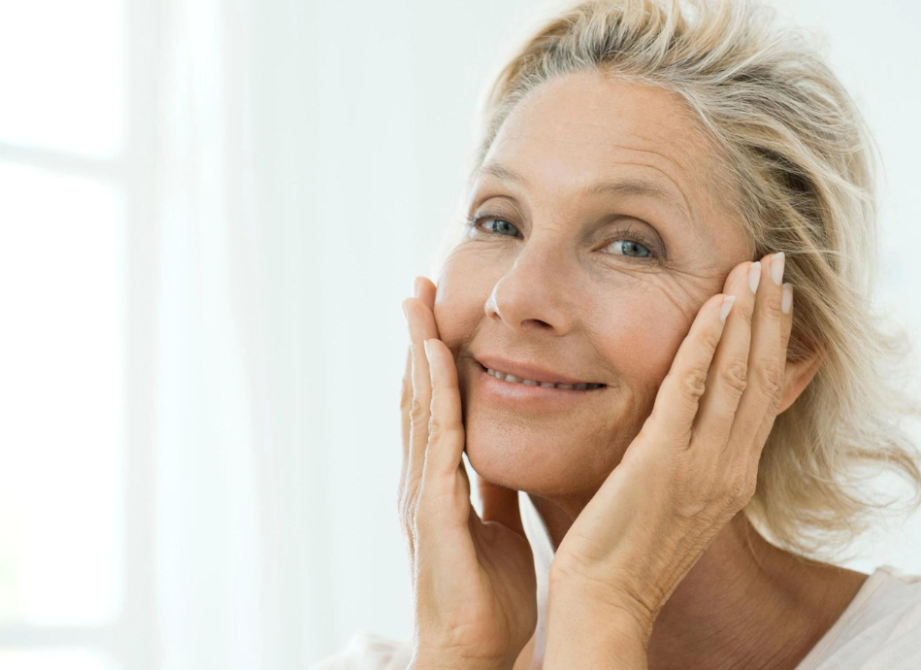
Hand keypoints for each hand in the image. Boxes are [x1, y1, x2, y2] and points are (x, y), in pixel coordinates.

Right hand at [399, 276, 537, 669]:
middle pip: (416, 394)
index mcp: (439, 484)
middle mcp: (422, 480)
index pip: (433, 408)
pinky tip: (437, 357)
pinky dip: (436, 393)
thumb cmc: (487, 599)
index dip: (432, 360)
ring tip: (417, 302)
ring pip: (419, 404)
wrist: (474, 652)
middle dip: (417, 339)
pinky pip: (438, 438)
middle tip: (417, 288)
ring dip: (418, 350)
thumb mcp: (497, 526)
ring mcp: (422, 491)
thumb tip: (503, 452)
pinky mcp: (435, 506)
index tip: (436, 314)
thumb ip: (494, 489)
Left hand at [547, 253, 794, 642]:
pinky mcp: (662, 461)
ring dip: (747, 316)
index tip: (780, 296)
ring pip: (736, 375)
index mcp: (733, 476)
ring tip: (755, 267)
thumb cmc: (626, 551)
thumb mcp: (674, 498)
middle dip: (770, 315)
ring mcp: (700, 466)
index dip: (774, 341)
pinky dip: (707, 344)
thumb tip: (692, 417)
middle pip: (760, 376)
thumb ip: (689, 453)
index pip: (764, 394)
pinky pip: (691, 390)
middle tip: (777, 262)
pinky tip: (717, 306)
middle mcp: (729, 469)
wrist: (607, 600)